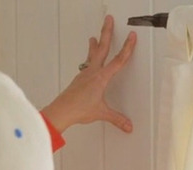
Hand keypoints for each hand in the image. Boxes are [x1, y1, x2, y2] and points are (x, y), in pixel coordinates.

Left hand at [41, 15, 136, 132]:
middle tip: (108, 20)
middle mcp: (92, 72)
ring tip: (94, 36)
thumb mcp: (101, 113)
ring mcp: (84, 75)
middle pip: (102, 48)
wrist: (60, 111)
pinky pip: (86, 65)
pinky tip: (88, 61)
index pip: (118, 60)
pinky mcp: (78, 79)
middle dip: (106, 33)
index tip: (132, 36)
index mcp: (101, 78)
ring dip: (95, 45)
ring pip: (92, 55)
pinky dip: (89, 58)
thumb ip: (116, 119)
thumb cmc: (77, 109)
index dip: (127, 48)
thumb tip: (128, 126)